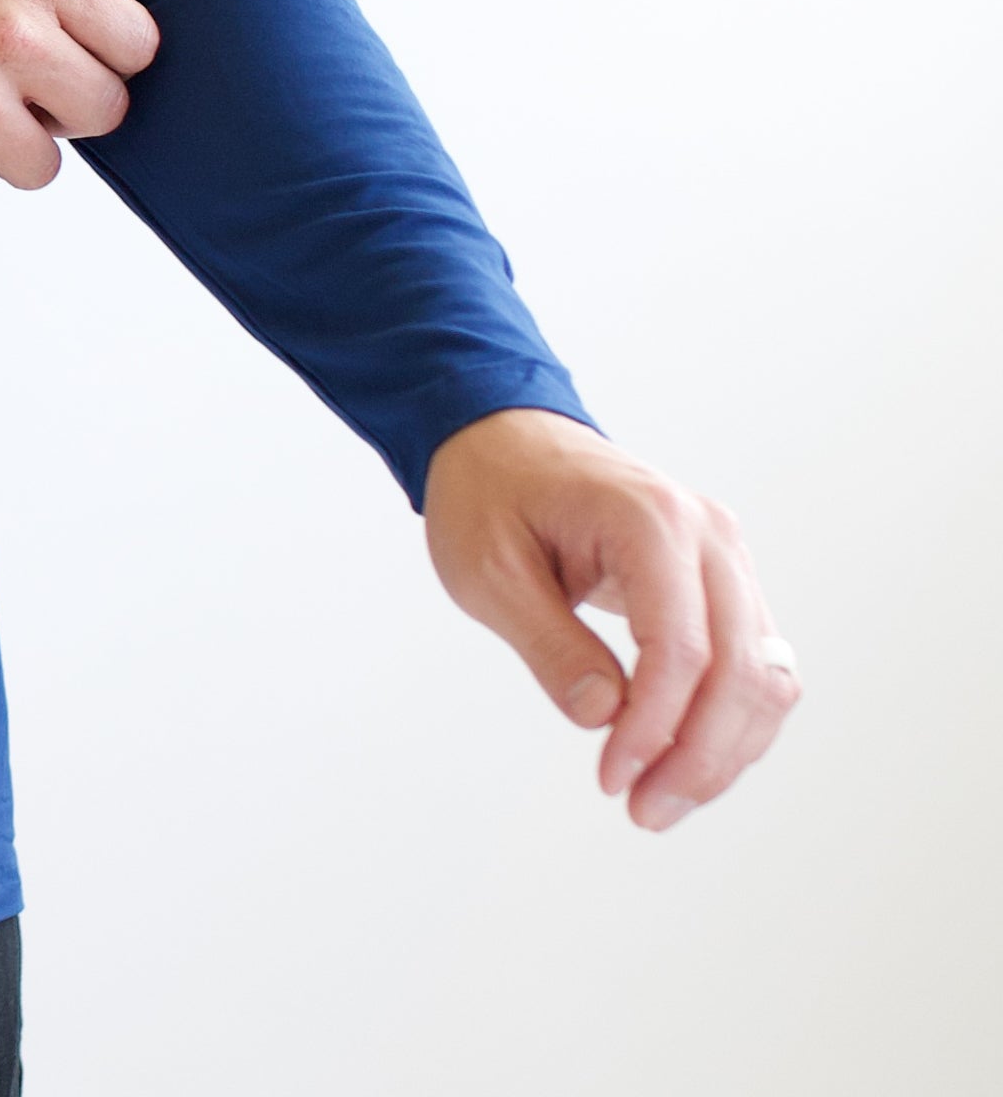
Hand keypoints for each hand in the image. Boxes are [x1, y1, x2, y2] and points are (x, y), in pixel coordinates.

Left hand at [423, 407, 799, 829]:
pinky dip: (729, 722)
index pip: (682, 648)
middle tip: (644, 812)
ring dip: (725, 751)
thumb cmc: (487, 494)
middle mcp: (707, 533)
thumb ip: (548, 644)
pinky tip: (681, 762)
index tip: (611, 780)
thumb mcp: (487, 569)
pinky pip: (753, 665)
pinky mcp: (725, 581)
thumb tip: (606, 718)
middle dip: (702, 757)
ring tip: (659, 801)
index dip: (657, 729)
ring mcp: (725, 555)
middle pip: (743, 670)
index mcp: (648, 518)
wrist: (503, 438)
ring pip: (765, 676)